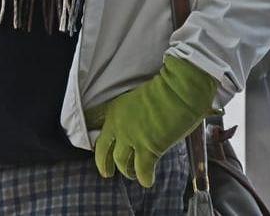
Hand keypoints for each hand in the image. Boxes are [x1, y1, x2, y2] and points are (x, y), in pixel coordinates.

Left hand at [88, 55, 216, 187]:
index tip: (91, 143)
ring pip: (121, 163)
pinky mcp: (148, 149)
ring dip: (126, 172)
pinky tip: (147, 180)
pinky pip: (142, 171)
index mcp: (114, 109)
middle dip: (103, 163)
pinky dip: (145, 178)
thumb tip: (138, 132)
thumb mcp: (138, 98)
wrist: (178, 91)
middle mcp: (118, 125)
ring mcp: (131, 138)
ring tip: (132, 174)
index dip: (91, 133)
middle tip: (106, 173)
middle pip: (102, 150)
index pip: (93, 121)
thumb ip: (132, 116)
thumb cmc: (165, 89)